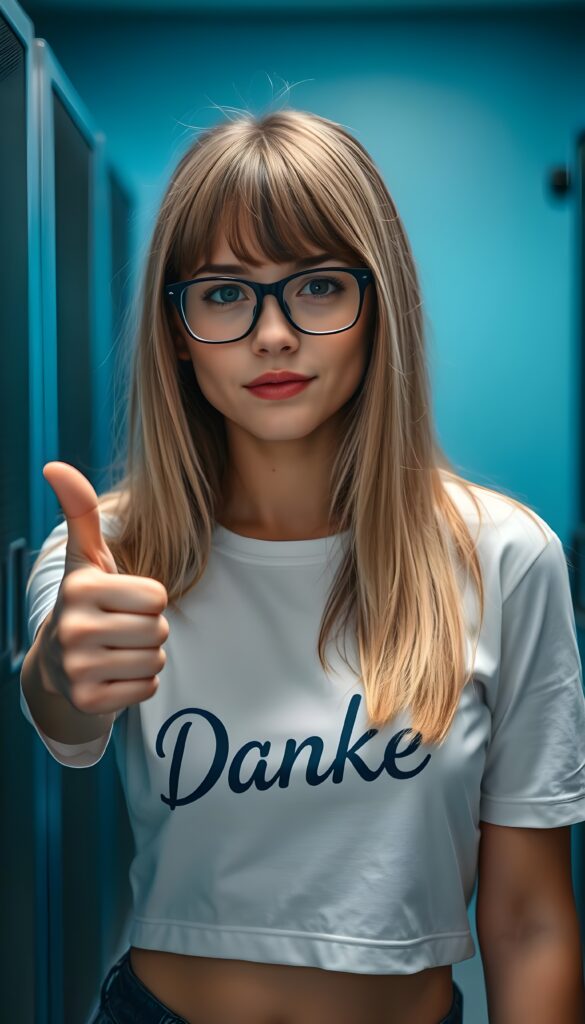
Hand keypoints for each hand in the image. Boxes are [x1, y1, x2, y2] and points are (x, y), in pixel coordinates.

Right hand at [38, 462, 168, 715]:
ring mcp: (79, 669)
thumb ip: (80, 511)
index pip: (158, 596)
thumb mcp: (85, 556)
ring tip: (117, 651)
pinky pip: (148, 688)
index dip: (148, 599)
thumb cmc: (86, 600)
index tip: (120, 602)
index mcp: (80, 589)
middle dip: (149, 629)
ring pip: (156, 660)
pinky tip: (113, 675)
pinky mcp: (89, 701)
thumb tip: (54, 466)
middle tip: (119, 629)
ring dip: (146, 657)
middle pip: (159, 629)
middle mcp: (75, 629)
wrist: (56, 662)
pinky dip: (139, 684)